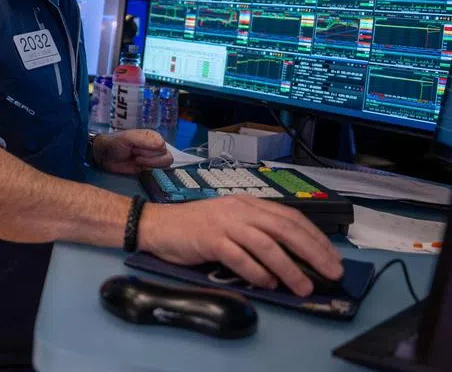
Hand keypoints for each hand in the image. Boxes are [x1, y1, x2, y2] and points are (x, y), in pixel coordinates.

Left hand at [93, 130, 171, 173]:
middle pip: (165, 156)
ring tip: (136, 159)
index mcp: (152, 136)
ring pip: (165, 164)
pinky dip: (150, 169)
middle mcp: (156, 146)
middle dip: (148, 157)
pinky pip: (160, 170)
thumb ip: (144, 139)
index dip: (150, 150)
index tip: (135, 149)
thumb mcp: (127, 137)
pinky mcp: (150, 167)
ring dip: (149, 163)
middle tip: (134, 153)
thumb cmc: (115, 143)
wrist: (105, 156)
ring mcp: (154, 157)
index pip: (162, 146)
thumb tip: (162, 145)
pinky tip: (138, 165)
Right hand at [139, 195, 343, 296]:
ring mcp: (224, 224)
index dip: (315, 237)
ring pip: (266, 244)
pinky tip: (268, 284)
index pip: (290, 217)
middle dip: (313, 251)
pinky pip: (239, 257)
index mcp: (247, 204)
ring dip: (289, 268)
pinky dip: (257, 272)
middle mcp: (239, 210)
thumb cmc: (194, 227)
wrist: (157, 225)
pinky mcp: (209, 239)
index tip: (333, 257)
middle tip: (331, 273)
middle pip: (284, 229)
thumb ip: (256, 232)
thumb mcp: (230, 221)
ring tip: (303, 287)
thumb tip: (291, 257)